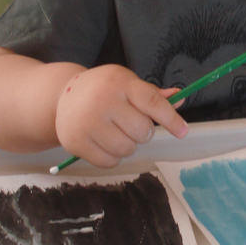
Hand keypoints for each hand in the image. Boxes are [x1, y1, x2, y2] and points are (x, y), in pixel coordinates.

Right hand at [55, 64, 187, 166]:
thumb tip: (180, 98)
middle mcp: (102, 100)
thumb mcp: (126, 83)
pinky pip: (109, 161)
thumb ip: (152, 95)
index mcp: (120, 82)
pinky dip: (113, 157)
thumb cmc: (103, 89)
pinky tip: (104, 142)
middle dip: (143, 132)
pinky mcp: (75, 142)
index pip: (151, 102)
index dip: (170, 119)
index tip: (183, 132)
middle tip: (130, 124)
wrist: (62, 96)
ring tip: (116, 132)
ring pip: (127, 149)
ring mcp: (86, 122)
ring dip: (129, 145)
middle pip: (142, 131)